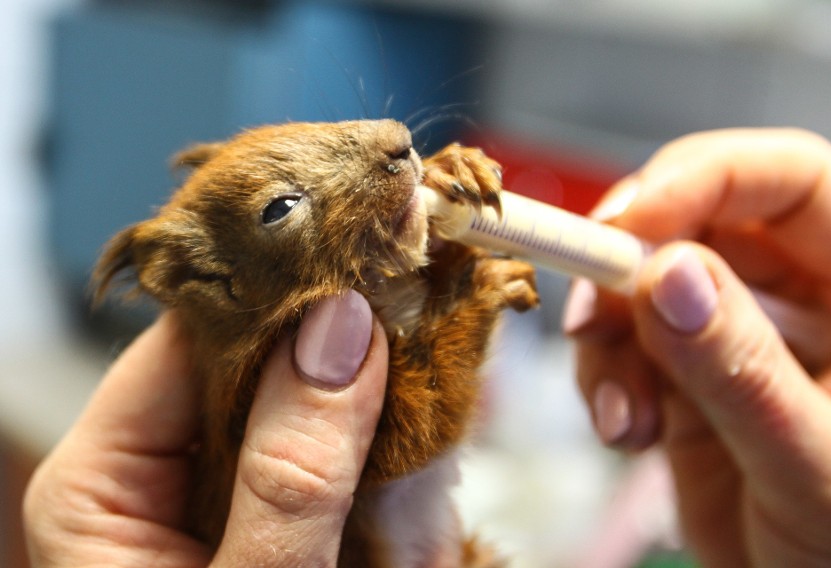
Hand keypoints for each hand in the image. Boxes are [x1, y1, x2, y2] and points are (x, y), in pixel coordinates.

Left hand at [24, 291, 386, 566]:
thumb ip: (290, 473)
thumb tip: (340, 329)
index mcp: (97, 481)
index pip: (185, 336)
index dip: (274, 294)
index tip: (360, 265)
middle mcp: (146, 472)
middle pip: (246, 366)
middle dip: (332, 351)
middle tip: (416, 315)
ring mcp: (208, 492)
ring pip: (292, 408)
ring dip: (362, 404)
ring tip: (429, 378)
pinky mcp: (259, 515)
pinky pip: (316, 455)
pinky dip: (369, 452)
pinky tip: (414, 439)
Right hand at [565, 129, 830, 566]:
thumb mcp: (820, 469)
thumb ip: (743, 372)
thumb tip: (667, 273)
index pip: (789, 181)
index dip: (703, 180)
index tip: (623, 226)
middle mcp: (801, 297)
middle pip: (696, 223)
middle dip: (627, 270)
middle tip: (587, 320)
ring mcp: (738, 336)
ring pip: (643, 287)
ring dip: (608, 343)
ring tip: (617, 419)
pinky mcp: (687, 378)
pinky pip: (624, 347)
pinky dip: (603, 381)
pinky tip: (622, 433)